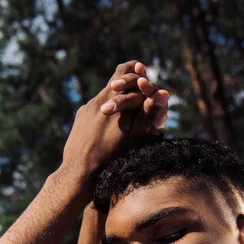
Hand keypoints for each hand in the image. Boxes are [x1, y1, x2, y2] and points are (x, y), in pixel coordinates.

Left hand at [62, 60, 169, 179]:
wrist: (79, 172)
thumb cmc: (112, 158)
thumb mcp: (136, 138)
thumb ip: (148, 114)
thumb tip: (163, 92)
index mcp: (114, 101)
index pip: (126, 72)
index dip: (137, 72)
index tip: (143, 75)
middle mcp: (99, 99)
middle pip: (116, 81)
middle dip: (127, 85)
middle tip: (136, 92)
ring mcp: (87, 107)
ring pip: (106, 96)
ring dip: (117, 101)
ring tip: (125, 118)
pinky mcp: (80, 116)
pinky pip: (96, 108)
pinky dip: (106, 112)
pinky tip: (109, 129)